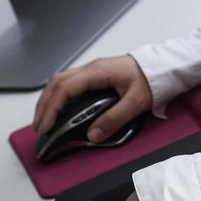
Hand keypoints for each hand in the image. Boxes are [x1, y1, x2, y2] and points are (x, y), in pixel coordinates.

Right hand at [32, 55, 153, 142]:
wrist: (162, 66)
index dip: (52, 107)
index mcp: (98, 72)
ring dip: (49, 99)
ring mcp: (92, 70)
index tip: (45, 126)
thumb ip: (114, 119)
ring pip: (60, 81)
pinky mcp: (95, 75)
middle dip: (44, 105)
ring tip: (43, 119)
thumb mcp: (136, 102)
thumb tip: (92, 135)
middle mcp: (91, 68)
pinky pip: (69, 83)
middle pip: (57, 82)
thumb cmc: (151, 80)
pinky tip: (58, 108)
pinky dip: (58, 96)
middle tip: (39, 127)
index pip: (65, 88)